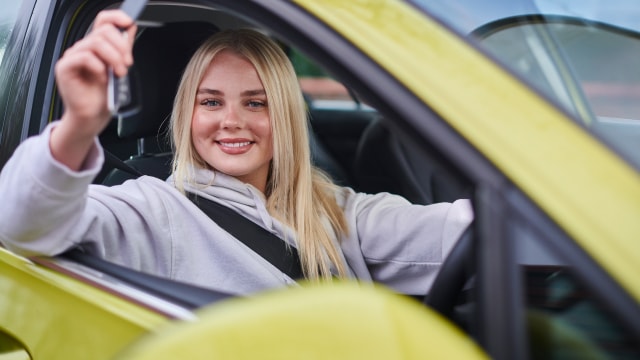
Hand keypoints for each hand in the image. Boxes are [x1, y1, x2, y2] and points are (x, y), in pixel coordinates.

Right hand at [50, 10, 136, 169]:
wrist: (93, 117)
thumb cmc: (104, 96)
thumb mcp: (119, 68)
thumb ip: (123, 49)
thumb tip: (130, 29)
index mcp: (96, 46)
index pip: (103, 20)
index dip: (116, 17)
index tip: (129, 24)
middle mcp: (83, 48)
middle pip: (103, 31)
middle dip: (121, 47)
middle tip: (127, 64)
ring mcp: (73, 56)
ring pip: (95, 43)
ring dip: (113, 57)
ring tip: (119, 73)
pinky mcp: (65, 67)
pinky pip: (84, 57)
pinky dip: (98, 67)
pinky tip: (103, 78)